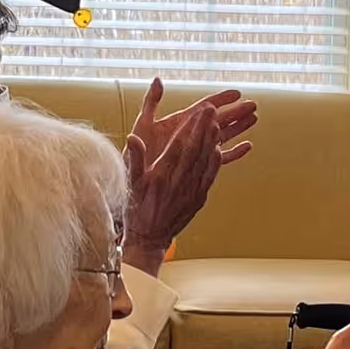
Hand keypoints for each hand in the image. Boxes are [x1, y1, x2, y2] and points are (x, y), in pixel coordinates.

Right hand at [122, 102, 221, 274]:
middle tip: (212, 109)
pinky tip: (219, 149)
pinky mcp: (198, 198)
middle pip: (196, 149)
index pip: (181, 145)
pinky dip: (215, 161)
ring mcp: (192, 191)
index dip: (191, 126)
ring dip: (213, 141)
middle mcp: (180, 182)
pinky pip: (209, 176)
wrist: (149, 238)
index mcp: (162, 175)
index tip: (199, 110)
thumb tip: (134, 137)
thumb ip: (135, 160)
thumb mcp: (130, 184)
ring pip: (205, 161)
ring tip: (218, 123)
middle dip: (205, 127)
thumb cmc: (136, 210)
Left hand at [130, 77, 256, 169]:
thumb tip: (157, 80)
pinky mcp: (197, 165)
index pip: (204, 108)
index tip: (237, 93)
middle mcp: (190, 134)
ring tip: (254, 119)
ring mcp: (194, 149)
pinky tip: (247, 147)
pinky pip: (219, 159)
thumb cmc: (134, 153)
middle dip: (235, 112)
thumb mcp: (142, 124)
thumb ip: (151, 103)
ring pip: (222, 136)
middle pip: (217, 120)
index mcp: (179, 122)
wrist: (135, 182)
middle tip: (253, 105)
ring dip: (238, 128)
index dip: (221, 100)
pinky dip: (233, 152)